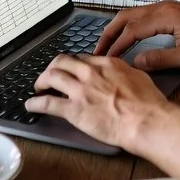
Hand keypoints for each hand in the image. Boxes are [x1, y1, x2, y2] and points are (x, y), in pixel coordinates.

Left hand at [25, 54, 170, 149]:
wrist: (145, 120)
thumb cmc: (148, 103)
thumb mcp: (138, 77)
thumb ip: (124, 73)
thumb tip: (121, 75)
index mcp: (107, 64)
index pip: (82, 59)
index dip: (73, 65)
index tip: (71, 70)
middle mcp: (90, 73)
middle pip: (62, 61)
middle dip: (53, 67)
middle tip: (50, 75)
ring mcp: (80, 91)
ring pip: (51, 76)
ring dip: (41, 81)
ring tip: (38, 87)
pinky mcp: (73, 110)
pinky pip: (47, 103)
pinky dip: (35, 104)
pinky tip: (31, 105)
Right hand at [94, 2, 179, 70]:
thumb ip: (160, 59)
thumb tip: (135, 62)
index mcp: (166, 15)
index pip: (131, 29)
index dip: (116, 45)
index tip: (104, 59)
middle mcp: (164, 7)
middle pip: (126, 16)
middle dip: (109, 33)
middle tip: (96, 50)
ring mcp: (169, 7)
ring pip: (134, 14)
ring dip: (118, 28)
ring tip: (107, 45)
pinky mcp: (173, 12)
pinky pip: (144, 15)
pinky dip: (131, 25)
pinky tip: (128, 37)